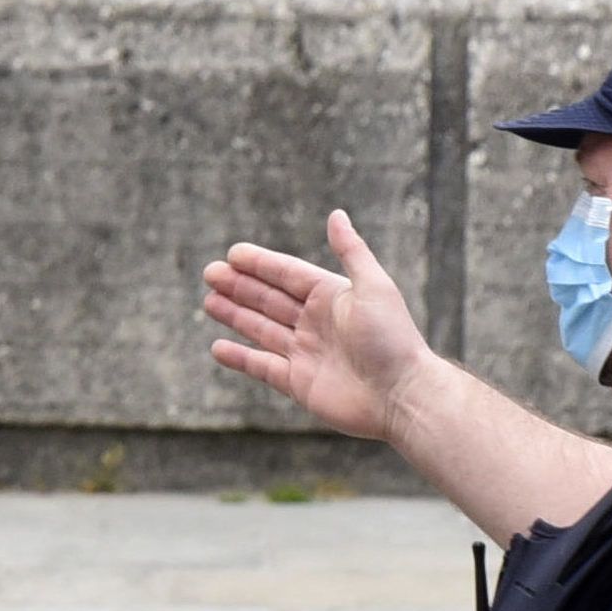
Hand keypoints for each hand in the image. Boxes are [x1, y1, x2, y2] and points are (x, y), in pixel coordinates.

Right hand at [202, 209, 432, 441]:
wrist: (402, 395)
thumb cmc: (392, 339)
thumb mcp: (374, 286)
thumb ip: (351, 251)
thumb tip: (336, 214)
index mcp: (332, 297)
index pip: (288, 275)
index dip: (261, 264)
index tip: (233, 254)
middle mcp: (316, 323)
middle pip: (269, 299)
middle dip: (240, 286)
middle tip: (210, 273)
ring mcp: (305, 353)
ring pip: (261, 329)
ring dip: (235, 315)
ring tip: (209, 302)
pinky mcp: (298, 383)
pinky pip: (261, 366)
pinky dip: (239, 358)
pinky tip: (217, 347)